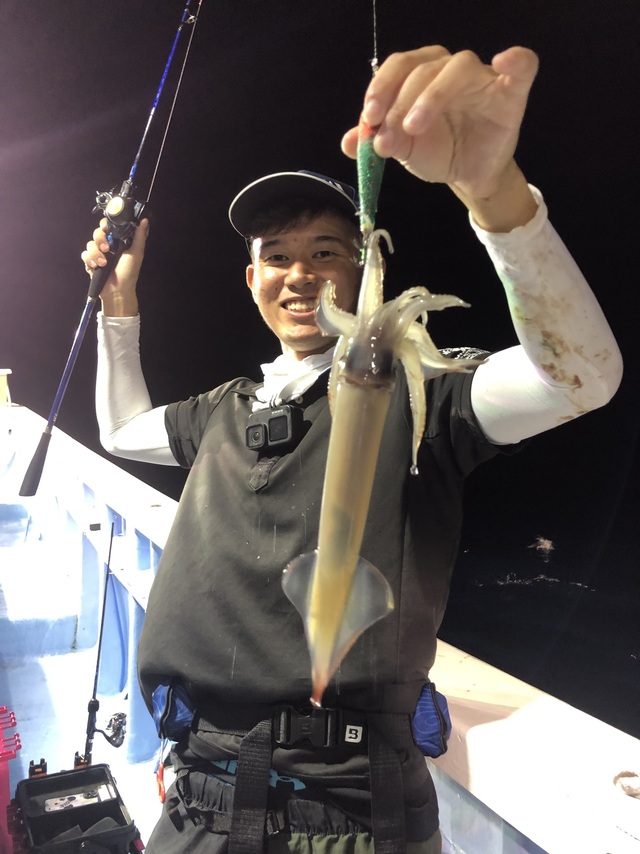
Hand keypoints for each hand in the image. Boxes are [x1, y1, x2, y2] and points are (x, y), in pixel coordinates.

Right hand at [81, 218, 148, 315]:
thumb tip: (144, 220)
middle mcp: (107, 245)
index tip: (107, 228)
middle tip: (107, 249)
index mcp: (118, 241)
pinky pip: (84, 254)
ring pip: (90, 243)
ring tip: (103, 263)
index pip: (108, 226)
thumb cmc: (129, 272)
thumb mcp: (137, 253)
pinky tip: (96, 266)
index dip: (105, 224)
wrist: (118, 290)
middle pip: (97, 232)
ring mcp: (98, 254)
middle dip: (100, 239)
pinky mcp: (90, 262)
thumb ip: (139, 236)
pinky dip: (89, 259)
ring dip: (96, 253)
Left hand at [342, 46, 538, 213]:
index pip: (398, 67)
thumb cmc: (437, 151)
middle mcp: (449, 70)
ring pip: (458, 68)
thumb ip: (375, 140)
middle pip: (423, 68)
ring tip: (414, 128)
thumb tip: (348, 142)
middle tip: (389, 137)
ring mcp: (482, 78)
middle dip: (399, 103)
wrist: (468, 175)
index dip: (381, 88)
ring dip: (432, 96)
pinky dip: (516, 60)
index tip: (368, 118)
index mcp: (421, 74)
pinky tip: (504, 61)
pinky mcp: (511, 93)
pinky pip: (522, 67)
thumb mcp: (401, 149)